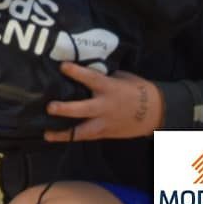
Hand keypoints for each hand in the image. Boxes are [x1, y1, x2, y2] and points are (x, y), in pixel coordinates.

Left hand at [45, 63, 163, 140]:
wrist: (155, 111)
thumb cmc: (136, 89)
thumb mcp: (120, 77)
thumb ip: (102, 76)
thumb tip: (83, 70)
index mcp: (110, 88)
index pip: (91, 79)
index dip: (77, 73)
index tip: (62, 66)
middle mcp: (105, 107)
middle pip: (84, 109)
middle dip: (66, 109)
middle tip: (50, 107)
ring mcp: (105, 122)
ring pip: (83, 130)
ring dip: (64, 132)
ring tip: (47, 133)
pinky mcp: (105, 133)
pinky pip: (87, 136)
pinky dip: (72, 137)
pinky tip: (57, 137)